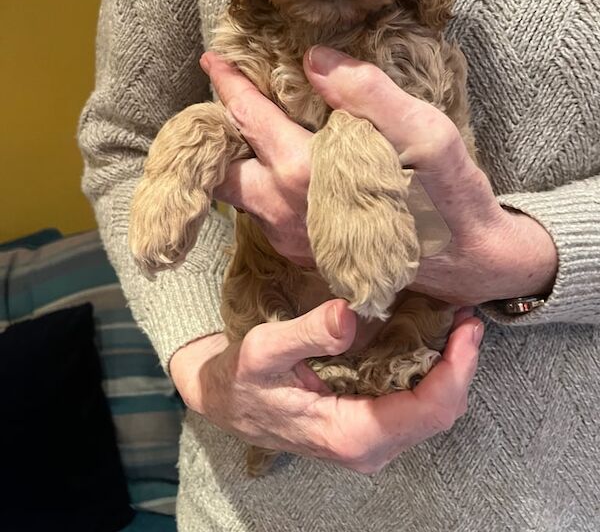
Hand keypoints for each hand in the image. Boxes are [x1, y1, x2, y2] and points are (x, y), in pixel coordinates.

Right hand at [170, 299, 482, 473]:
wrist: (226, 401)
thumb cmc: (243, 378)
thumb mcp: (264, 349)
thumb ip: (307, 333)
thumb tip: (348, 314)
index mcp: (351, 434)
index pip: (429, 410)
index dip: (457, 369)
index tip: (467, 327)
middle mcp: (368, 448)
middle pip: (440, 413)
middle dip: (462, 366)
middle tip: (468, 319)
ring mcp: (371, 441)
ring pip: (432, 412)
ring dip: (450, 370)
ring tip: (456, 325)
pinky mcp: (368, 427)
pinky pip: (416, 406)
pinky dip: (432, 374)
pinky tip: (430, 341)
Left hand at [202, 48, 557, 304]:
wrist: (470, 262)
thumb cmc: (448, 195)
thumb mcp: (422, 131)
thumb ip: (366, 92)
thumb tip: (315, 60)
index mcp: (305, 176)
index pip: (250, 118)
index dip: (229, 84)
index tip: (214, 57)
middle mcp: (286, 212)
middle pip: (223, 169)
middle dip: (215, 133)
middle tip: (224, 100)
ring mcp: (292, 240)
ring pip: (240, 196)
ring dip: (238, 159)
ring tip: (249, 126)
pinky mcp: (305, 254)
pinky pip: (263, 215)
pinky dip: (261, 182)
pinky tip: (283, 163)